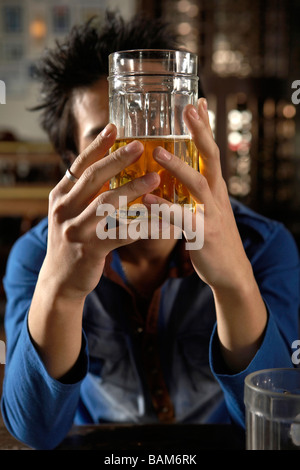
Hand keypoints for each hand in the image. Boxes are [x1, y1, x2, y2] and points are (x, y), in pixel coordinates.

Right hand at [42, 123, 159, 299]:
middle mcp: (64, 209)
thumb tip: (109, 165)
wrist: (61, 279)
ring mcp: (75, 230)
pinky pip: (121, 233)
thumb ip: (85, 191)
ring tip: (156, 178)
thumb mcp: (71, 212)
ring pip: (107, 203)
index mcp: (60, 195)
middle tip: (140, 146)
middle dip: (117, 159)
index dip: (97, 146)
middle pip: (93, 178)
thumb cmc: (73, 240)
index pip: (79, 165)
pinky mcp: (90, 249)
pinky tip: (161, 220)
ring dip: (133, 189)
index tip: (115, 127)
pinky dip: (143, 226)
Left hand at [144, 98, 250, 290]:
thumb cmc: (213, 238)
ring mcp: (213, 214)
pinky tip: (148, 198)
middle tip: (187, 108)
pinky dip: (165, 207)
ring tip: (158, 152)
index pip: (211, 150)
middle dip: (200, 132)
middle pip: (211, 157)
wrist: (231, 272)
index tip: (196, 101)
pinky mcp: (205, 235)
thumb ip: (194, 193)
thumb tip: (175, 176)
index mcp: (215, 188)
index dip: (205, 126)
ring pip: (198, 184)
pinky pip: (182, 218)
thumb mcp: (207, 210)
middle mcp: (217, 196)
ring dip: (179, 167)